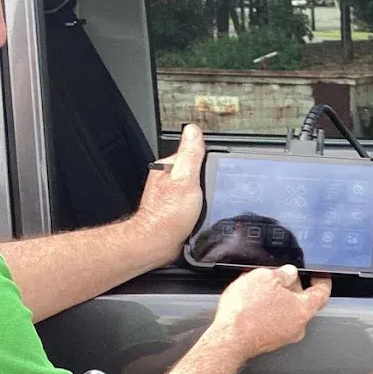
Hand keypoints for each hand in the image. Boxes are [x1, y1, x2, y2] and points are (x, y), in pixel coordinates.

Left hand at [133, 124, 206, 264]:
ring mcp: (171, 193)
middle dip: (206, 180)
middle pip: (196, 171)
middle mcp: (167, 178)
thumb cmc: (167, 216)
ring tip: (203, 204)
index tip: (213, 172)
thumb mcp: (185, 180)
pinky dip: (200, 205)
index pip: (193, 153)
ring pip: (196, 187)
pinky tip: (200, 212)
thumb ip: (191, 155)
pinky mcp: (176, 207)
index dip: (208, 162)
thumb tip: (193, 130)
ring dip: (204, 194)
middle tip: (207, 193)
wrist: (159, 243)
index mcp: (168, 167)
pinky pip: (194, 200)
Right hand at [207, 265, 330, 360]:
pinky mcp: (270, 342)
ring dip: (279, 300)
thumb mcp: (265, 278)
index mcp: (303, 309)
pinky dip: (269, 312)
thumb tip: (289, 273)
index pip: (322, 293)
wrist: (228, 339)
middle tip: (282, 278)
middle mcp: (298, 326)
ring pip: (288, 313)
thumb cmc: (246, 312)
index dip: (322, 281)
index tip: (320, 276)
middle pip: (304, 302)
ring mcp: (284, 336)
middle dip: (294, 288)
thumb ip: (283, 273)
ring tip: (261, 290)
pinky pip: (275, 322)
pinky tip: (254, 305)